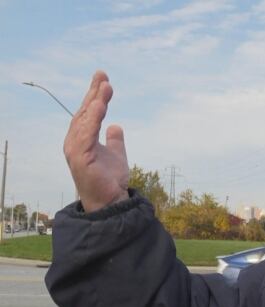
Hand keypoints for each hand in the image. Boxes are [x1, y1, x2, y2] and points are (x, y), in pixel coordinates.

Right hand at [63, 71, 128, 211]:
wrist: (111, 201)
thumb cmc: (110, 180)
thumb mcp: (116, 154)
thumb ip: (114, 140)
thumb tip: (115, 126)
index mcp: (82, 139)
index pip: (88, 113)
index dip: (95, 95)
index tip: (104, 78)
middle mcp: (75, 142)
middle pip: (84, 113)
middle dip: (94, 93)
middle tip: (103, 75)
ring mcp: (75, 150)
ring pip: (84, 121)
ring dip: (94, 103)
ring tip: (105, 88)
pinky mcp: (79, 158)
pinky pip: (85, 135)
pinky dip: (92, 121)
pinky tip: (100, 107)